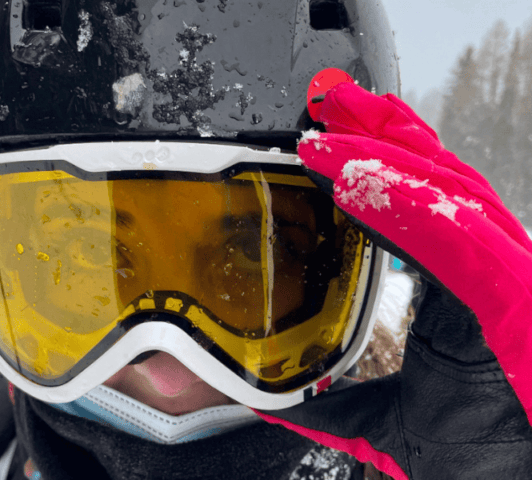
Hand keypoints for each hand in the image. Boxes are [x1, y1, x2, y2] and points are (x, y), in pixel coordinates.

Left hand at [254, 82, 531, 478]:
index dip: (377, 174)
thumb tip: (276, 402)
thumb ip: (337, 406)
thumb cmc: (486, 459)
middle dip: (381, 138)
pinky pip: (454, 236)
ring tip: (334, 124)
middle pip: (436, 188)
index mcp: (467, 299)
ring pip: (445, 196)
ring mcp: (512, 280)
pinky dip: (403, 203)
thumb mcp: (391, 425)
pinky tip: (355, 178)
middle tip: (331, 104)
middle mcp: (494, 275)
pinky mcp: (519, 296)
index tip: (331, 148)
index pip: (422, 217)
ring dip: (384, 153)